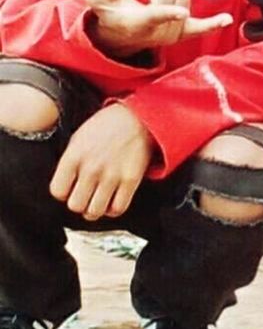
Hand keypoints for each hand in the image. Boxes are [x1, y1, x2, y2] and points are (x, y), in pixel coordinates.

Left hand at [50, 103, 155, 220]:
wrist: (138, 117)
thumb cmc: (107, 126)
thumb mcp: (79, 138)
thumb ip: (70, 162)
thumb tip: (65, 186)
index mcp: (74, 156)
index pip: (58, 191)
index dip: (63, 193)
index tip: (70, 189)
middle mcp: (91, 168)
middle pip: (75, 205)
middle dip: (79, 203)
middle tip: (85, 196)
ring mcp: (112, 175)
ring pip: (95, 211)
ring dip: (95, 210)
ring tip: (98, 201)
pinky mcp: (131, 180)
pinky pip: (118, 208)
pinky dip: (113, 209)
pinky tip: (113, 201)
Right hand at [84, 0, 232, 57]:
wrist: (118, 38)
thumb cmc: (110, 12)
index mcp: (137, 22)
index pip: (154, 15)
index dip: (168, 12)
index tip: (181, 13)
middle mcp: (158, 32)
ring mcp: (172, 34)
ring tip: (155, 6)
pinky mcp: (182, 33)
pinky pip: (201, 27)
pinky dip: (213, 24)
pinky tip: (227, 19)